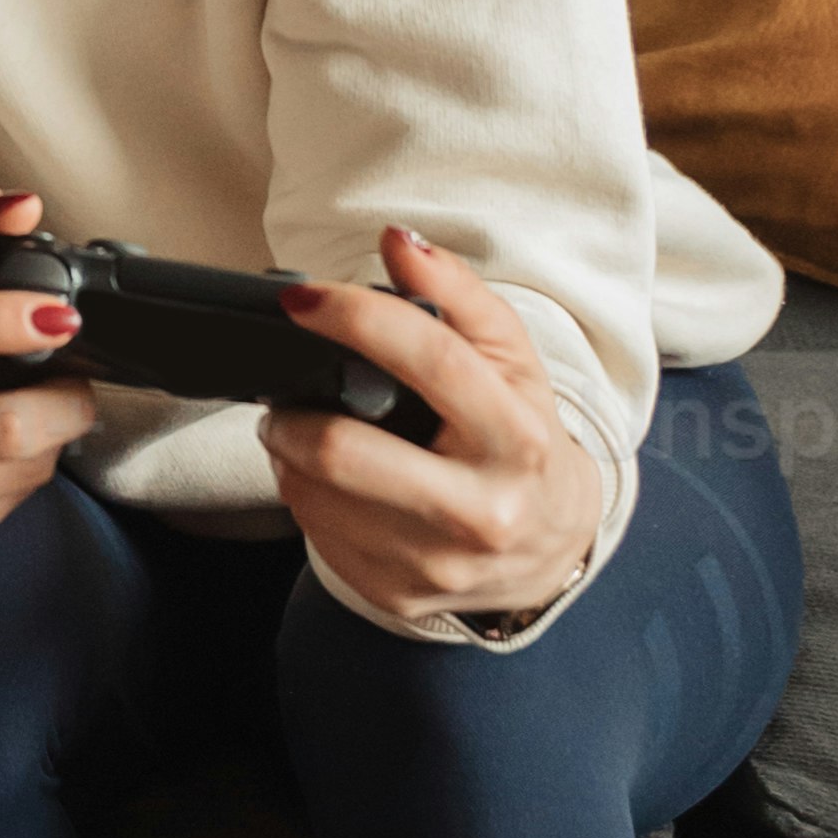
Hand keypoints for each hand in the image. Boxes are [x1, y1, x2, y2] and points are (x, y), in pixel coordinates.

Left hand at [264, 228, 609, 628]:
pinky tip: (334, 484)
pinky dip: (310, 498)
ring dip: (292, 455)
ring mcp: (438, 564)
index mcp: (518, 438)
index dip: (355, 317)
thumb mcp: (512, 363)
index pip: (429, 361)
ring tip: (312, 434)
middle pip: (344, 451)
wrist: (550, 548)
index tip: (301, 299)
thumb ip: (460, 295)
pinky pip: (317, 536)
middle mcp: (482, 511)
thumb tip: (397, 241)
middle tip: (287, 394)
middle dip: (293, 414)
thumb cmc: (521, 439)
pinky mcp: (398, 595)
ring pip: (314, 495)